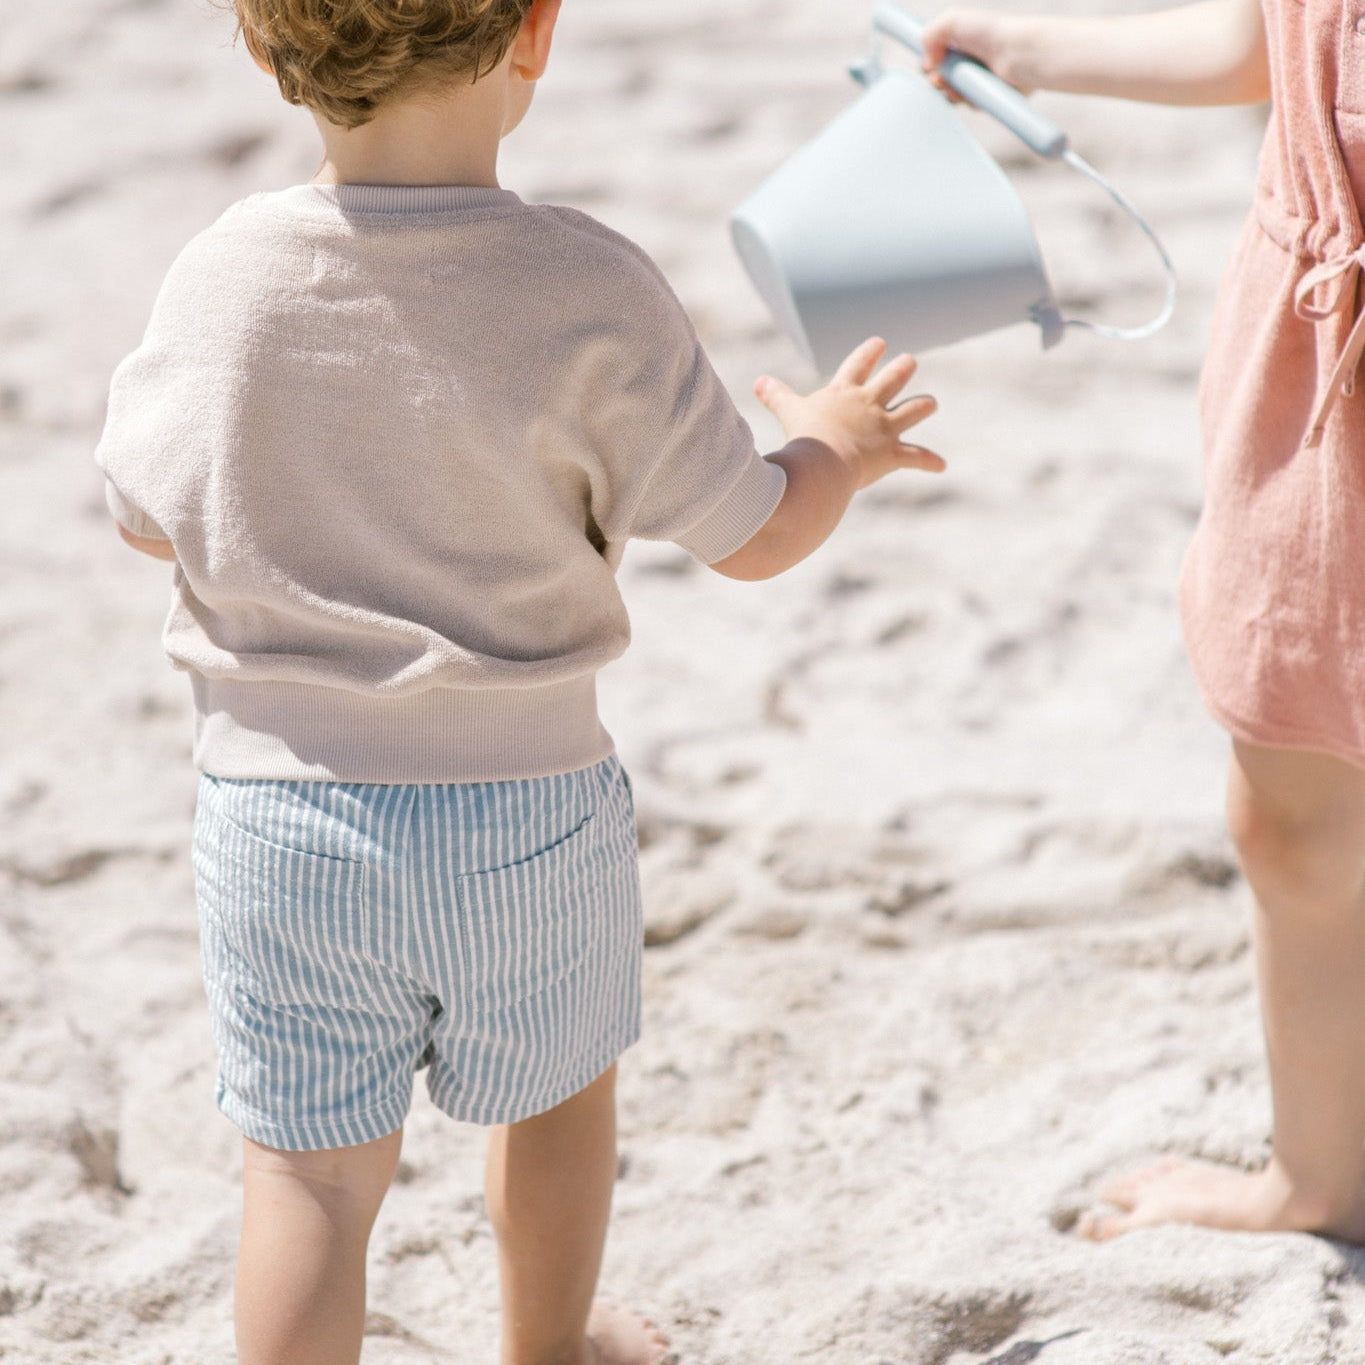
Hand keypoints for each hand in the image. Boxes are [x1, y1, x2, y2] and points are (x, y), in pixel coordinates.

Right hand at [754, 338, 941, 490]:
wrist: (823, 461)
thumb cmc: (804, 436)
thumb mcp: (789, 410)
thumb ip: (776, 395)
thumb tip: (758, 381)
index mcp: (844, 392)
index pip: (859, 364)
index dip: (869, 352)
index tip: (880, 343)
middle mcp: (869, 405)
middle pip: (892, 379)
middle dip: (902, 368)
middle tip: (910, 360)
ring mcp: (884, 428)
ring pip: (912, 411)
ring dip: (923, 406)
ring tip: (931, 403)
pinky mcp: (891, 453)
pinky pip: (916, 457)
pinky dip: (929, 461)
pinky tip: (941, 466)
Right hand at [920, 8, 1039, 97]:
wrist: (1017, 54)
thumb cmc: (990, 33)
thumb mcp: (952, 20)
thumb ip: (930, 33)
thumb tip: (928, 62)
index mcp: (962, 41)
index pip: (936, 56)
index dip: (929, 63)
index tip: (929, 67)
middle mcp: (971, 58)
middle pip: (942, 78)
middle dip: (936, 82)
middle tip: (939, 81)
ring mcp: (980, 78)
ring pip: (954, 94)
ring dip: (950, 94)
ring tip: (956, 89)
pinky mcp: (989, 95)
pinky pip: (970, 104)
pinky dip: (968, 102)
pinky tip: (973, 94)